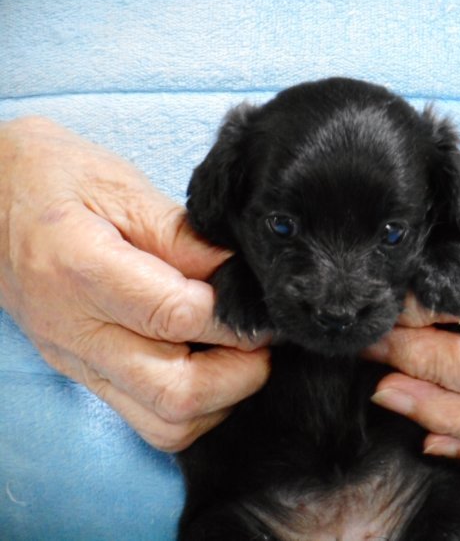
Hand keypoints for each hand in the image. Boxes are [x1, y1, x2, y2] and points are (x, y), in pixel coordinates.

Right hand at [0, 117, 270, 451]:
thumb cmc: (53, 178)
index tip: (262, 305)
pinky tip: (209, 367)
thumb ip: (183, 235)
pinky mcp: (82, 373)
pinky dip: (193, 407)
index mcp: (82, 268)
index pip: (178, 316)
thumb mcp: (121, 186)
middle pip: (174, 392)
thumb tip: (237, 274)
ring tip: (239, 355)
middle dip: (240, 374)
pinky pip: (146, 418)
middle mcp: (76, 329)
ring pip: (164, 423)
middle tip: (262, 339)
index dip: (235, 317)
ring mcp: (77, 359)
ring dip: (220, 399)